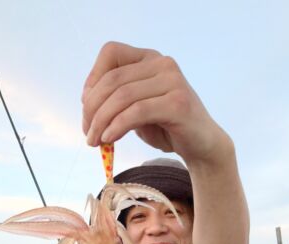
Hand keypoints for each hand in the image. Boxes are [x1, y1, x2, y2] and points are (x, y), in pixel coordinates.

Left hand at [82, 42, 229, 165]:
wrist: (201, 146)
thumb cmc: (167, 128)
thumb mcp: (136, 109)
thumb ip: (116, 100)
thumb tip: (87, 103)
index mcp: (150, 58)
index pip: (111, 52)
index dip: (92, 78)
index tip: (87, 107)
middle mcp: (162, 63)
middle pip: (113, 80)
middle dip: (92, 109)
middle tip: (87, 134)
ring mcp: (172, 81)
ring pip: (122, 96)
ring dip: (101, 121)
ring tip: (94, 141)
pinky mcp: (178, 103)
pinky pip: (137, 112)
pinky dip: (117, 126)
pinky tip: (109, 139)